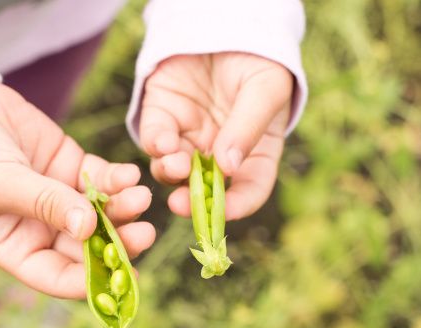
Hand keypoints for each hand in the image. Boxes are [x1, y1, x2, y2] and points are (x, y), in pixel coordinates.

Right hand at [0, 83, 154, 298]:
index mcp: (17, 249)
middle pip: (89, 248)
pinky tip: (129, 174)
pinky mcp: (71, 168)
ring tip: (140, 196)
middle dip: (118, 242)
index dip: (90, 281)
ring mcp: (59, 199)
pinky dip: (118, 180)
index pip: (59, 277)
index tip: (121, 275)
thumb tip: (88, 227)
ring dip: (123, 209)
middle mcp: (41, 230)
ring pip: (101, 214)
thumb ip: (44, 203)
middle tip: (145, 233)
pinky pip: (102, 181)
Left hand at [139, 52, 293, 219]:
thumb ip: (248, 127)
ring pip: (174, 170)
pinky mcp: (162, 119)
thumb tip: (229, 167)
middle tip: (180, 203)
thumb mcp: (265, 89)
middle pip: (206, 190)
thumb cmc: (257, 58)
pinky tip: (164, 143)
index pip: (248, 191)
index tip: (221, 213)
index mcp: (254, 153)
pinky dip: (157, 146)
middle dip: (192, 200)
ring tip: (176, 163)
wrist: (224, 22)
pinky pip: (155, 141)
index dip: (236, 207)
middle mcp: (219, 153)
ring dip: (172, 173)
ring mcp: (188, 138)